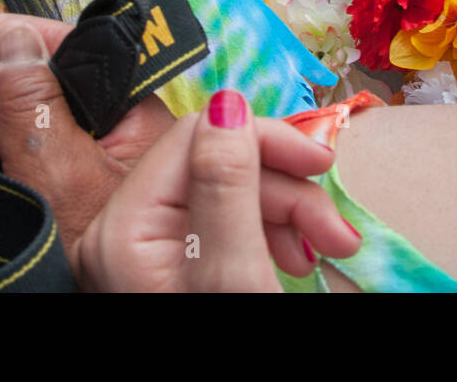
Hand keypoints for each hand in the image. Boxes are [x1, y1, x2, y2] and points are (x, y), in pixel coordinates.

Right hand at [0, 13, 177, 253]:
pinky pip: (13, 148)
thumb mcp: (61, 177)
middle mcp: (110, 126)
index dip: (21, 38)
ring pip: (18, 113)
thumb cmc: (100, 259)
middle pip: (38, 78)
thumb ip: (34, 106)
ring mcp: (81, 153)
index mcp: (132, 111)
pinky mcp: (55, 179)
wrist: (103, 313)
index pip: (76, 47)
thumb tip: (11, 37)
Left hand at [76, 90, 361, 291]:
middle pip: (216, 162)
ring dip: (288, 212)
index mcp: (122, 228)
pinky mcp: (169, 270)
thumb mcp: (236, 274)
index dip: (266, 140)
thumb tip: (228, 102)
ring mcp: (143, 255)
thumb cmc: (229, 354)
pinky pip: (224, 224)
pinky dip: (271, 235)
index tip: (325, 163)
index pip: (199, 135)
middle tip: (335, 228)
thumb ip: (229, 185)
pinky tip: (299, 260)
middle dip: (285, 187)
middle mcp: (121, 234)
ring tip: (328, 249)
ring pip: (228, 191)